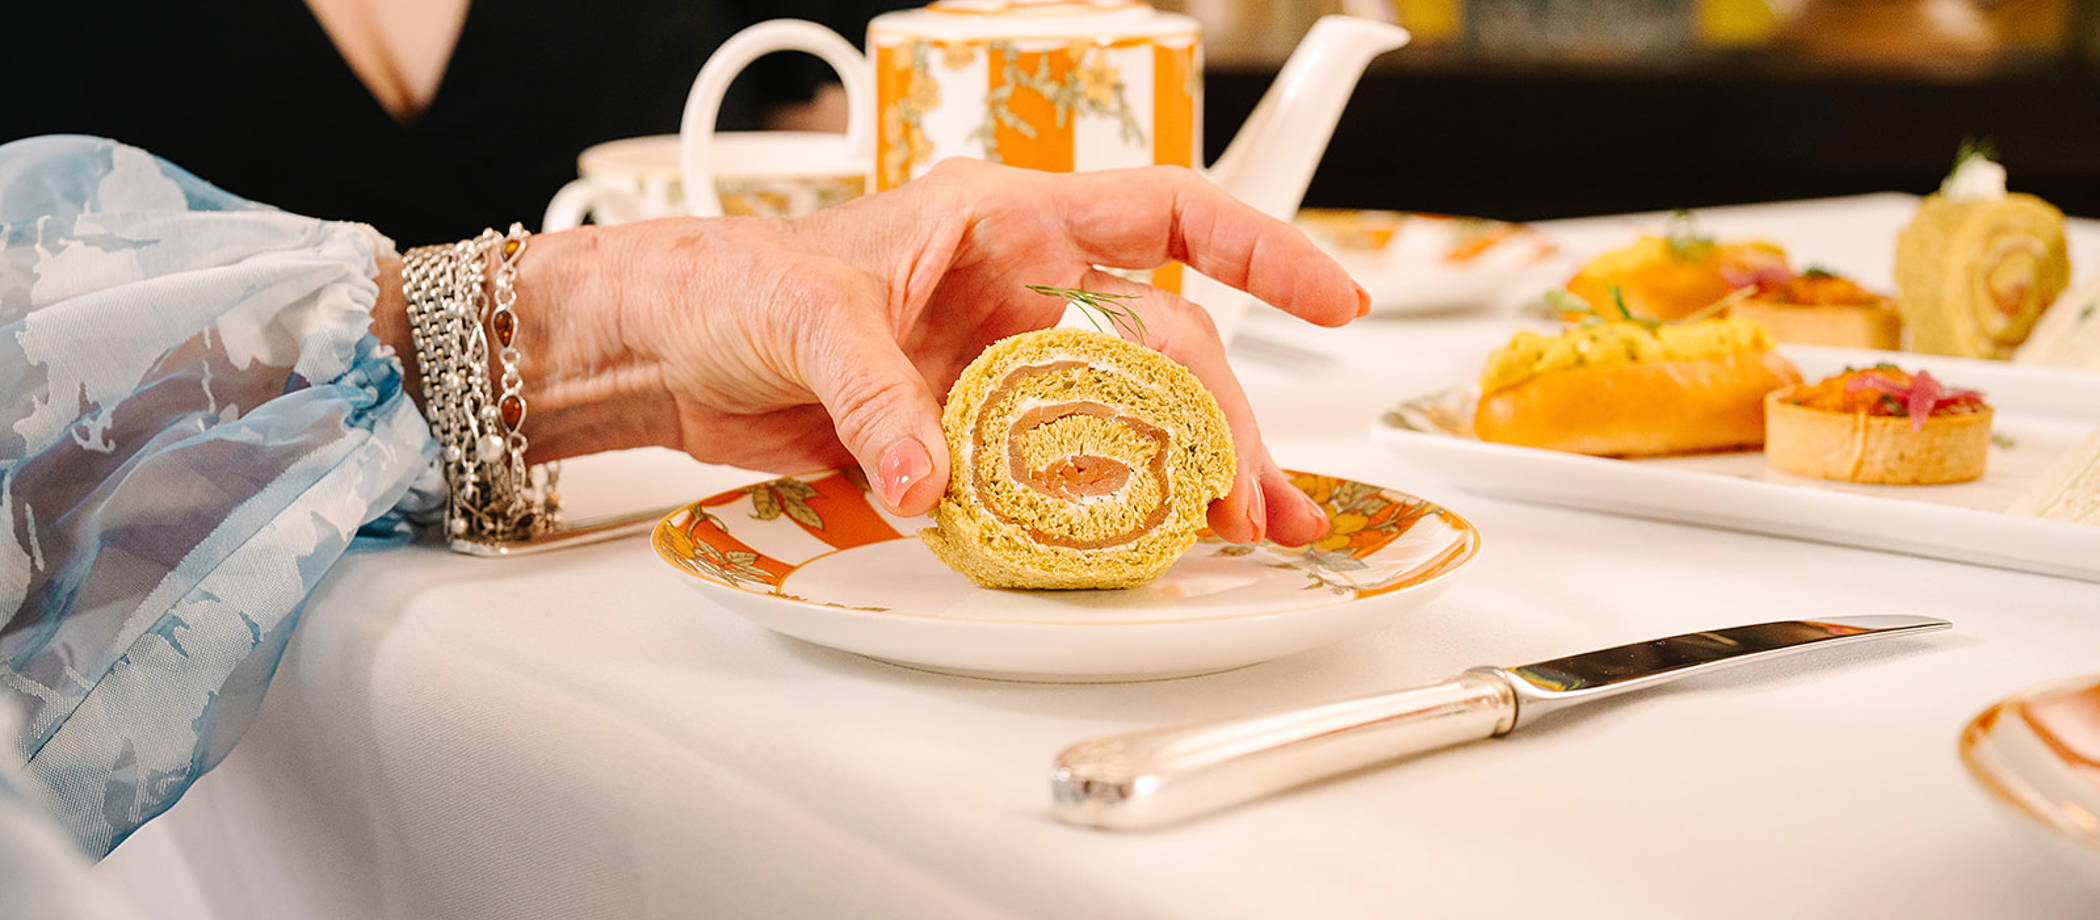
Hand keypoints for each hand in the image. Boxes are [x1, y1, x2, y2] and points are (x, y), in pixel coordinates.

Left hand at [490, 160, 1367, 545]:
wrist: (665, 348)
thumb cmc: (727, 284)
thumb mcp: (807, 319)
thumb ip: (878, 398)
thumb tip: (934, 474)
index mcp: (999, 220)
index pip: (1162, 214)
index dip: (1259, 252)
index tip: (1333, 297)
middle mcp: (1016, 286)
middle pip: (1161, 345)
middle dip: (1225, 421)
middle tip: (1260, 500)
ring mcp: (1000, 359)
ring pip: (1125, 412)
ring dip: (1181, 472)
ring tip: (1232, 531)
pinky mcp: (972, 425)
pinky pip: (1063, 464)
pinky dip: (1103, 504)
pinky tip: (1140, 538)